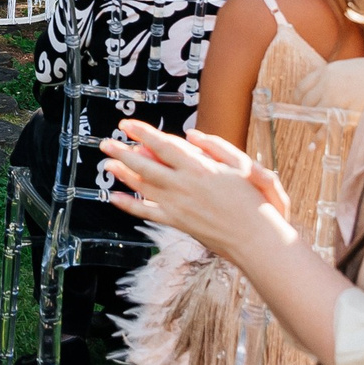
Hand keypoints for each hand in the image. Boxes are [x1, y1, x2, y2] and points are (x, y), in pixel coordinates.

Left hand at [99, 119, 295, 265]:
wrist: (258, 240)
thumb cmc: (256, 202)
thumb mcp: (243, 166)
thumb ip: (215, 148)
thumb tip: (191, 136)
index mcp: (201, 168)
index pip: (164, 145)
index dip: (143, 133)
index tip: (127, 124)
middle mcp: (185, 186)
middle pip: (146, 165)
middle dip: (123, 152)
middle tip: (106, 143)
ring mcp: (179, 206)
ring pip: (143, 186)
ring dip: (123, 174)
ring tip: (108, 163)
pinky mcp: (178, 223)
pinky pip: (147, 212)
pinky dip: (129, 205)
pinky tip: (114, 198)